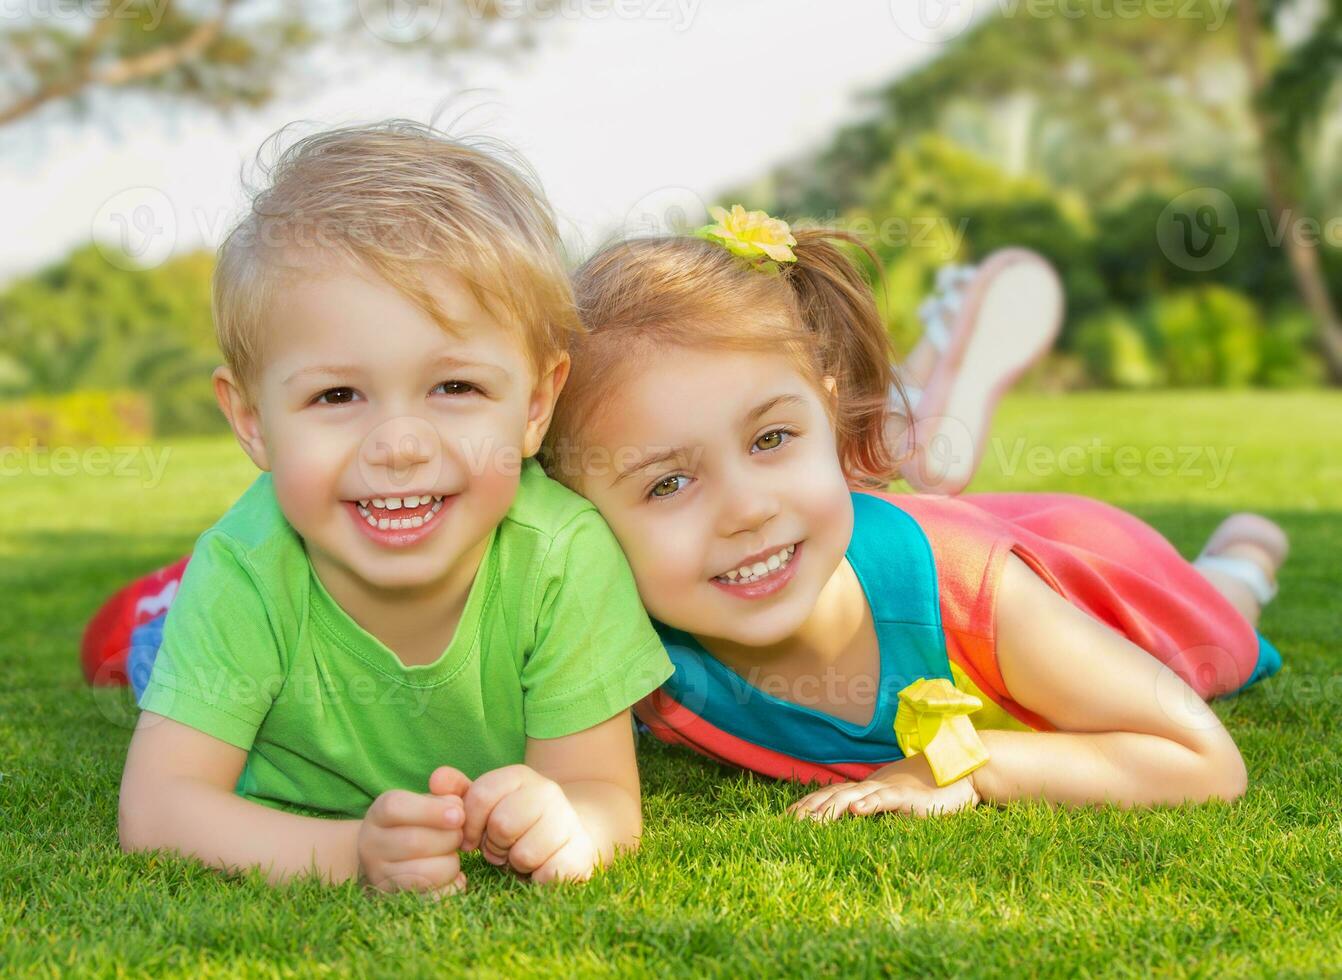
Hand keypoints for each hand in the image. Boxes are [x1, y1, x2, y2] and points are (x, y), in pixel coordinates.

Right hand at [357, 766, 470, 895]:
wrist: (389, 855)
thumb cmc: (422, 821)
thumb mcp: (431, 799)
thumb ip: (449, 789)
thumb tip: (455, 800)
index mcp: (380, 812)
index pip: (397, 808)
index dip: (431, 811)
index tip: (459, 814)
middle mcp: (372, 844)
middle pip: (414, 842)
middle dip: (449, 838)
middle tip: (460, 836)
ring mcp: (379, 875)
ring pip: (423, 873)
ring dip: (450, 864)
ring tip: (452, 855)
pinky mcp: (393, 900)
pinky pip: (429, 899)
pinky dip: (450, 888)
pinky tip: (454, 877)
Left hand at [460, 764, 597, 883]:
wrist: (570, 834)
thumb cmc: (516, 820)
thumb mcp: (487, 803)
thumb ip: (457, 792)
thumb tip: (436, 780)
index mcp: (520, 776)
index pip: (481, 795)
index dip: (470, 825)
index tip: (473, 837)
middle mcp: (547, 792)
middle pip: (502, 825)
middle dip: (494, 845)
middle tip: (502, 848)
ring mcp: (567, 820)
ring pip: (525, 853)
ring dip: (517, 863)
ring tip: (522, 857)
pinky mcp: (581, 852)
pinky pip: (548, 875)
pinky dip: (538, 880)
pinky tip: (540, 870)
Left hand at [787, 754, 980, 820]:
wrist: (962, 772)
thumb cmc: (931, 790)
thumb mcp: (899, 802)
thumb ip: (880, 808)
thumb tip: (859, 819)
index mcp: (868, 789)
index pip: (830, 795)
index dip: (808, 805)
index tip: (785, 818)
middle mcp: (872, 786)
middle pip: (832, 796)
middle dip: (808, 809)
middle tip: (785, 824)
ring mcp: (888, 789)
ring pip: (851, 797)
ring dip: (828, 809)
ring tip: (808, 822)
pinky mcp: (908, 796)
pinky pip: (885, 798)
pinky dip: (870, 803)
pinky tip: (855, 811)